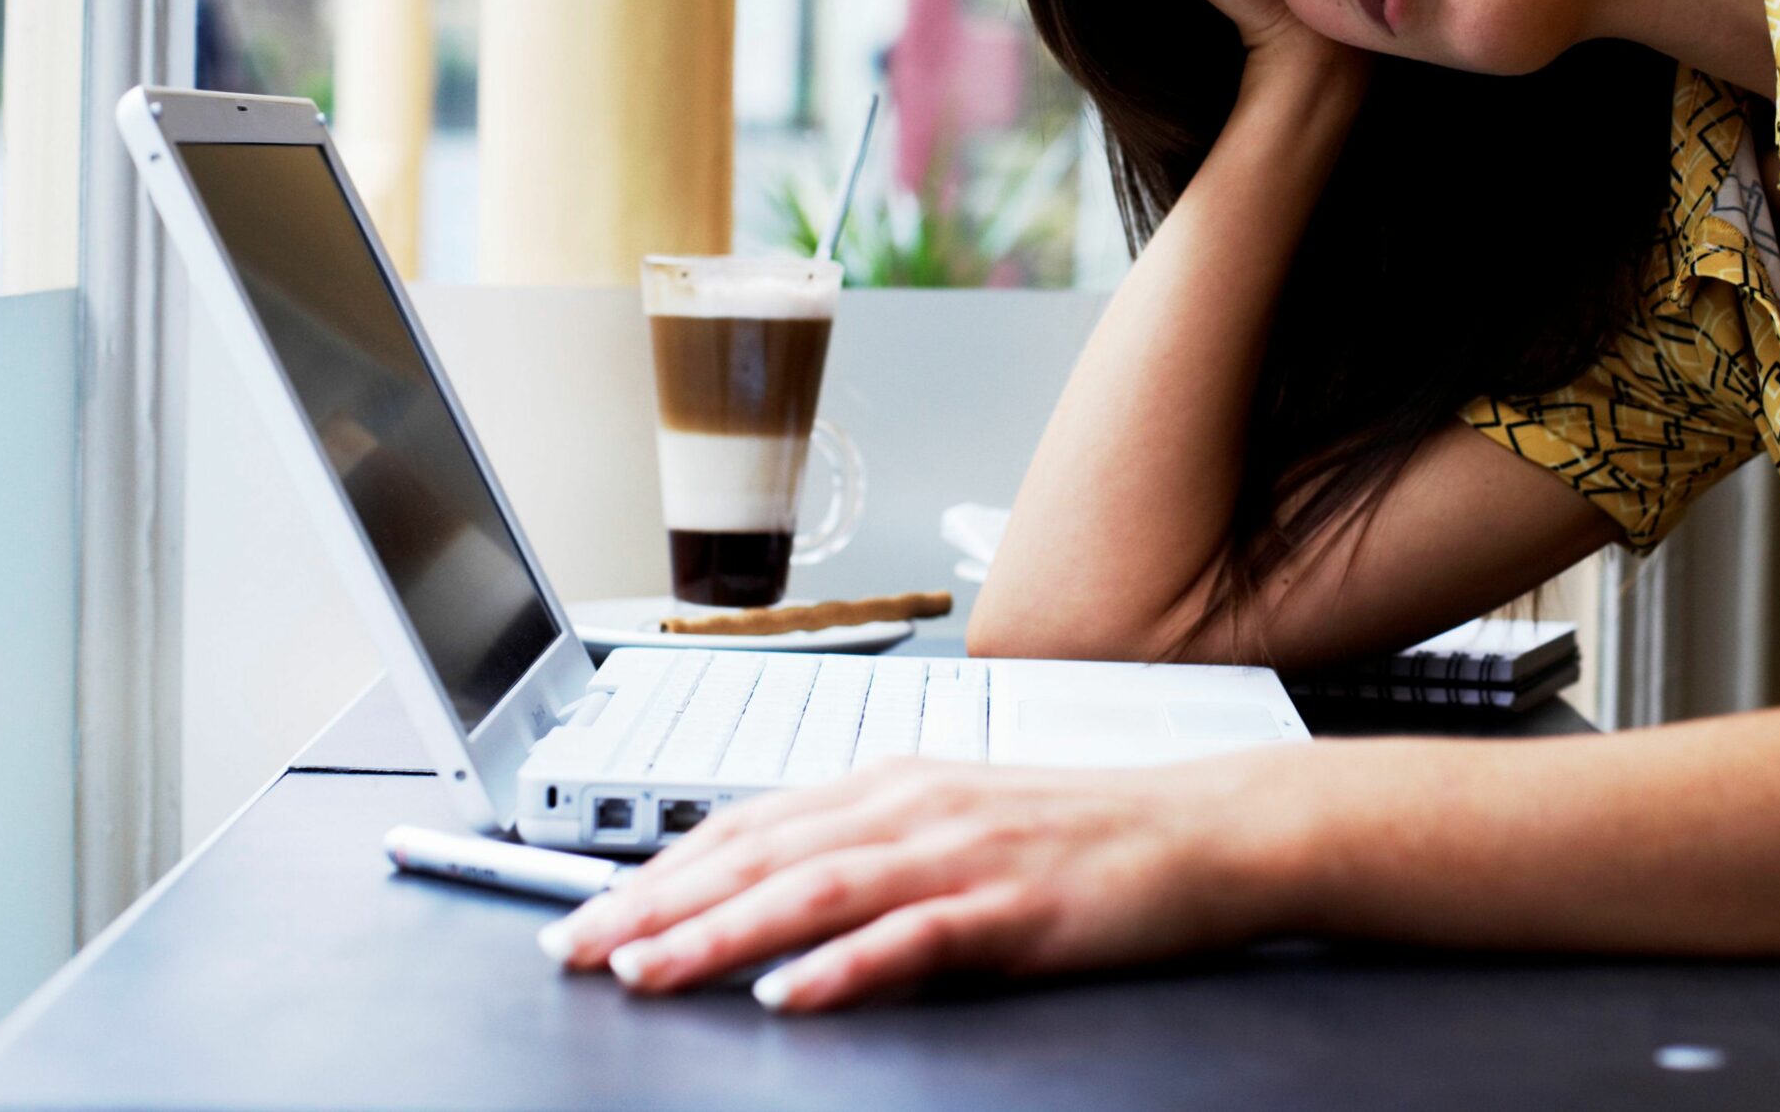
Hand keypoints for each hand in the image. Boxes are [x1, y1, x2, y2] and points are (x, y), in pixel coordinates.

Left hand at [536, 755, 1289, 1012]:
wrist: (1206, 829)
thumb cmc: (1083, 834)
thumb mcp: (958, 824)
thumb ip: (868, 851)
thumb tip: (769, 898)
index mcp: (893, 785)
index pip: (749, 825)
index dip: (656, 869)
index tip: (581, 913)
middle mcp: (914, 805)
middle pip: (761, 854)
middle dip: (654, 903)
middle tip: (573, 950)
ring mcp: (963, 853)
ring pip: (816, 890)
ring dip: (720, 931)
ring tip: (646, 969)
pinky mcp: (1014, 907)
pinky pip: (913, 939)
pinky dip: (843, 967)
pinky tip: (787, 995)